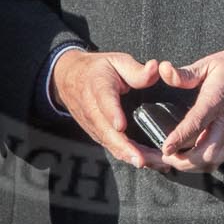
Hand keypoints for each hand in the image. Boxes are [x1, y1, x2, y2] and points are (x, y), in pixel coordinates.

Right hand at [52, 49, 162, 167]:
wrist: (68, 78)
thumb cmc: (97, 69)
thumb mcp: (116, 60)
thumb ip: (136, 70)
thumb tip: (155, 68)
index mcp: (98, 86)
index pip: (104, 101)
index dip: (112, 114)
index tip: (121, 125)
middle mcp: (92, 109)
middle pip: (107, 132)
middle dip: (125, 148)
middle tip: (143, 160)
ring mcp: (93, 125)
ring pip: (111, 144)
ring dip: (131, 156)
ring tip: (155, 163)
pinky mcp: (97, 134)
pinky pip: (112, 147)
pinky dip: (128, 156)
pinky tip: (148, 162)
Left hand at [154, 46, 223, 171]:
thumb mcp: (212, 63)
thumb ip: (187, 73)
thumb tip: (165, 71)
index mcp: (217, 100)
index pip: (197, 123)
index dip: (180, 137)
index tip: (165, 148)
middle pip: (205, 153)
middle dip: (181, 161)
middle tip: (160, 157)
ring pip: (212, 160)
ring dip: (190, 166)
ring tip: (171, 161)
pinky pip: (218, 158)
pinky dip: (201, 164)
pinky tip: (187, 159)